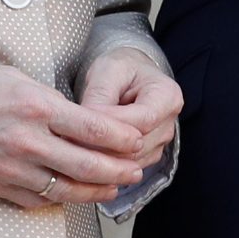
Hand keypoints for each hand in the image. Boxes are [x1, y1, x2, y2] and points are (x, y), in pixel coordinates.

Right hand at [0, 65, 159, 207]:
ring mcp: (13, 169)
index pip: (94, 128)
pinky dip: (63, 199)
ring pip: (68, 189)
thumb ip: (50, 100)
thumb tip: (78, 117)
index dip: (123, 138)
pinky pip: (39, 200)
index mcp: (36, 107)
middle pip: (89, 164)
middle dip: (120, 169)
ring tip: (116, 186)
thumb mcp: (14, 78)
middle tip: (137, 169)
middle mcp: (29, 141)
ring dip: (98, 190)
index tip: (138, 140)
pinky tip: (78, 195)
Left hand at [78, 46, 183, 171]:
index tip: (81, 123)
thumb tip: (84, 128)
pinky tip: (85, 155)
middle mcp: (169, 122)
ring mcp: (161, 141)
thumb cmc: (119, 69)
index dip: (112, 126)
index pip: (143, 120)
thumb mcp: (107, 71)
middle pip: (138, 146)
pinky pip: (127, 168)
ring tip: (73, 149)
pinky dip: (105, 165)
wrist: (128, 75)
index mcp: (167, 96)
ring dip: (102, 159)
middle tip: (69, 142)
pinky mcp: (149, 154)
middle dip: (103, 147)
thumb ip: (99, 98)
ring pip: (131, 162)